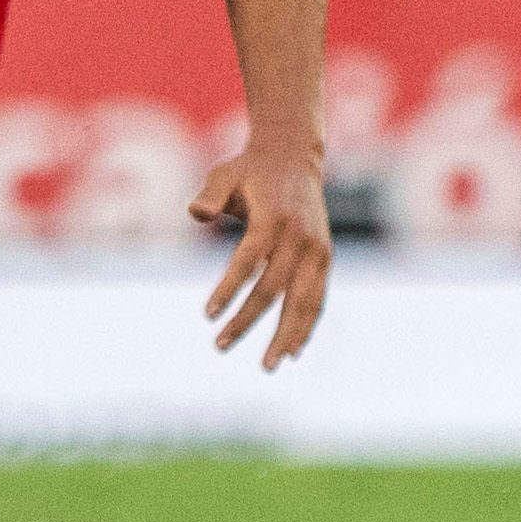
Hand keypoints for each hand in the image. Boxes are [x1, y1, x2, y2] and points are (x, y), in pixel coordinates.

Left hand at [190, 147, 332, 371]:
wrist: (293, 155)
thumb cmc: (249, 169)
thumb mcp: (223, 173)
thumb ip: (210, 195)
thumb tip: (196, 214)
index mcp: (273, 217)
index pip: (248, 260)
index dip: (229, 288)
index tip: (207, 315)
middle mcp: (299, 236)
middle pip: (274, 288)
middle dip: (247, 320)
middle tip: (219, 346)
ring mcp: (317, 248)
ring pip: (304, 300)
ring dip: (285, 335)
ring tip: (268, 366)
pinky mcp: (325, 257)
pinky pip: (318, 298)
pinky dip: (307, 326)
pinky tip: (292, 353)